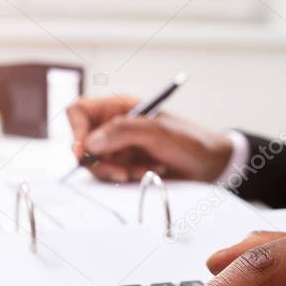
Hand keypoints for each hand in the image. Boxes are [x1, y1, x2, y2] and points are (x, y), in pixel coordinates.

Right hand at [66, 95, 232, 182]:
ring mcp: (118, 147)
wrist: (210, 164)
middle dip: (101, 161)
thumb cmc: (188, 140)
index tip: (85, 151)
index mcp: (118, 107)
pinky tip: (150, 172)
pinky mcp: (125, 166)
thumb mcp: (157, 132)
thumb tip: (89, 143)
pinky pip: (112, 175)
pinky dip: (128, 177)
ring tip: (145, 170)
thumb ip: (123, 132)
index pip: (79, 112)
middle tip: (122, 171)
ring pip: (97, 163)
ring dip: (118, 171)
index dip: (76, 130)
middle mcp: (113, 126)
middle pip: (83, 143)